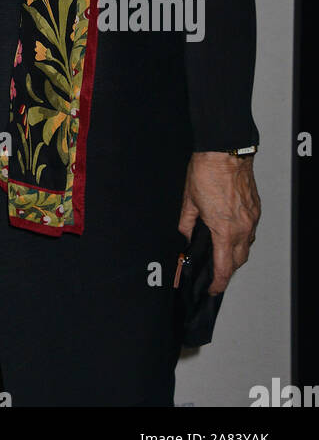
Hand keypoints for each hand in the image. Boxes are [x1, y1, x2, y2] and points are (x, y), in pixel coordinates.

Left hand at [178, 152, 260, 293]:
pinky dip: (242, 237)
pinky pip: (251, 231)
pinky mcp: (255, 208)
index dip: (218, 282)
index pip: (224, 267)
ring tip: (222, 252)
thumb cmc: (207, 171)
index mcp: (224, 230)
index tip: (212, 288)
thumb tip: (185, 236)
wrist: (225, 150)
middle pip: (239, 261)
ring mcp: (251, 218)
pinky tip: (231, 231)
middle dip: (227, 270)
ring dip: (236, 254)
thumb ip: (186, 224)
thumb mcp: (188, 200)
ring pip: (247, 246)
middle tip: (215, 272)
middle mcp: (242, 227)